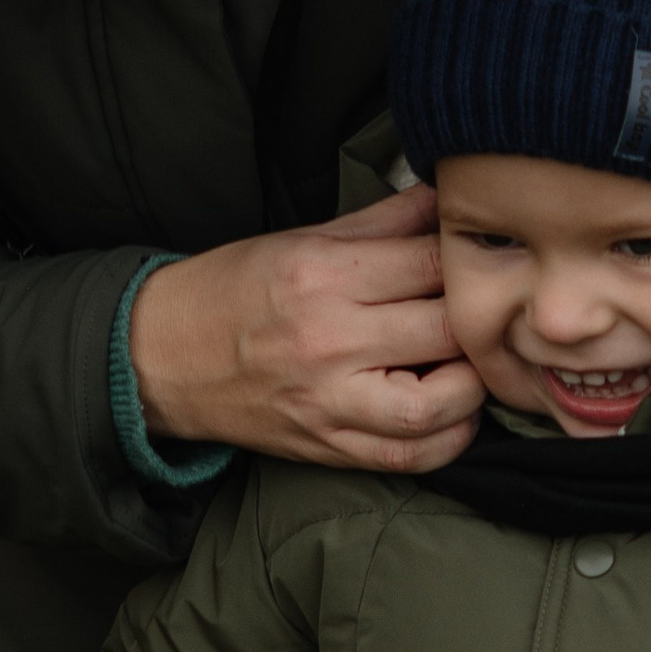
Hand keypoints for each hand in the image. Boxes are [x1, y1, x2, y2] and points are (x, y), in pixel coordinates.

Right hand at [125, 182, 481, 472]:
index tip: (478, 261)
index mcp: (321, 277)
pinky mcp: (330, 446)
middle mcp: (328, 341)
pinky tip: (457, 412)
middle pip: (445, 330)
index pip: (429, 262)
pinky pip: (412, 456)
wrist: (164, 358)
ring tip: (470, 363)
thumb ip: (382, 223)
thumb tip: (444, 196)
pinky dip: (450, 438)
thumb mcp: (302, 240)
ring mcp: (330, 402)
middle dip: (477, 320)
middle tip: (486, 314)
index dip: (465, 260)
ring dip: (473, 384)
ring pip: (439, 405)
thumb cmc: (235, 292)